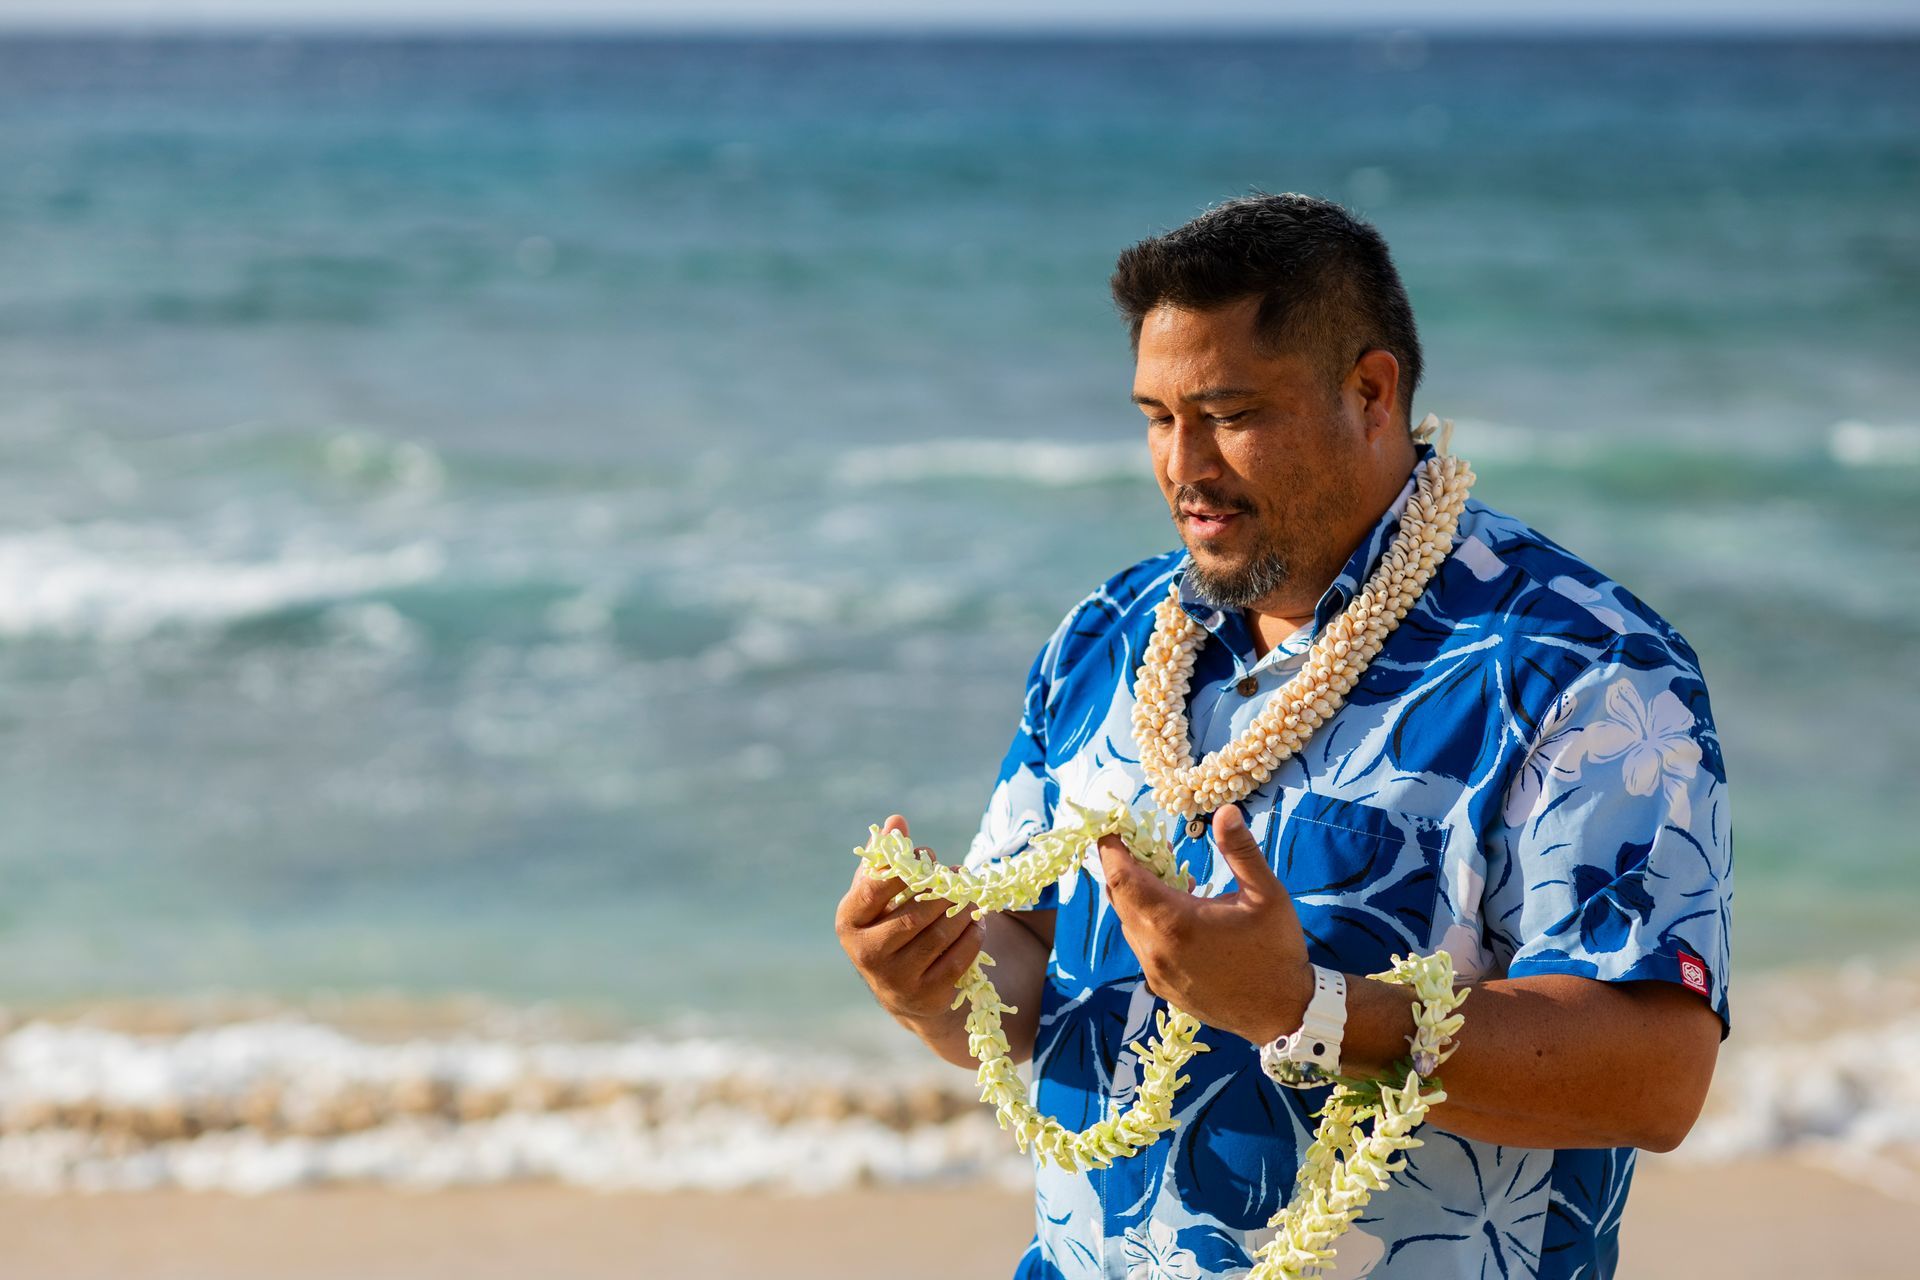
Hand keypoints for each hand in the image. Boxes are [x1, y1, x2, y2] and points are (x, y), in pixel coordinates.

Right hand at [834, 814, 984, 1022]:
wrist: (901, 987)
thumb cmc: (888, 922)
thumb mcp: (881, 891)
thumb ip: (887, 856)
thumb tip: (897, 820)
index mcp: (849, 921)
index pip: (874, 890)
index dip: (905, 869)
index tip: (929, 856)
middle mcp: (866, 954)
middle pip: (913, 915)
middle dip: (943, 891)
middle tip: (961, 873)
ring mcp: (895, 980)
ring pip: (938, 937)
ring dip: (962, 911)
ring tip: (972, 894)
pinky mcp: (925, 996)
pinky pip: (957, 960)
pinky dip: (972, 936)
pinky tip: (977, 922)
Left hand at [1098, 802, 1314, 1044]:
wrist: (1284, 1013)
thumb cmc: (1277, 950)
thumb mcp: (1266, 894)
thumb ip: (1240, 850)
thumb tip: (1225, 810)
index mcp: (1175, 922)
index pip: (1122, 878)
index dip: (1112, 850)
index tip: (1113, 828)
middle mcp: (1155, 949)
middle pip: (1120, 899)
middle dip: (1125, 868)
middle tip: (1144, 845)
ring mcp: (1155, 972)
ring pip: (1129, 924)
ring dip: (1137, 896)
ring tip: (1167, 876)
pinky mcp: (1161, 987)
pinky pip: (1142, 946)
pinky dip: (1148, 922)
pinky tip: (1177, 913)